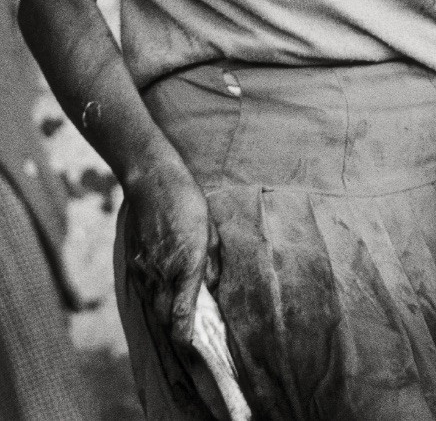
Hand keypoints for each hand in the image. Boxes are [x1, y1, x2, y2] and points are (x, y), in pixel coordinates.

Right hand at [123, 159, 219, 348]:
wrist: (151, 181)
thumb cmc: (187, 202)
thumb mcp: (210, 230)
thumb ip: (212, 263)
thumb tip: (211, 286)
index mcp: (187, 268)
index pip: (182, 318)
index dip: (187, 338)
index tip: (194, 344)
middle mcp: (163, 274)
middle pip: (166, 318)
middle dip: (177, 326)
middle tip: (191, 324)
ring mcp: (144, 270)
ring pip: (153, 304)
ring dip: (165, 309)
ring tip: (178, 302)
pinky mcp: (133, 263)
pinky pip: (143, 288)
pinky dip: (154, 292)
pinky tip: (164, 280)